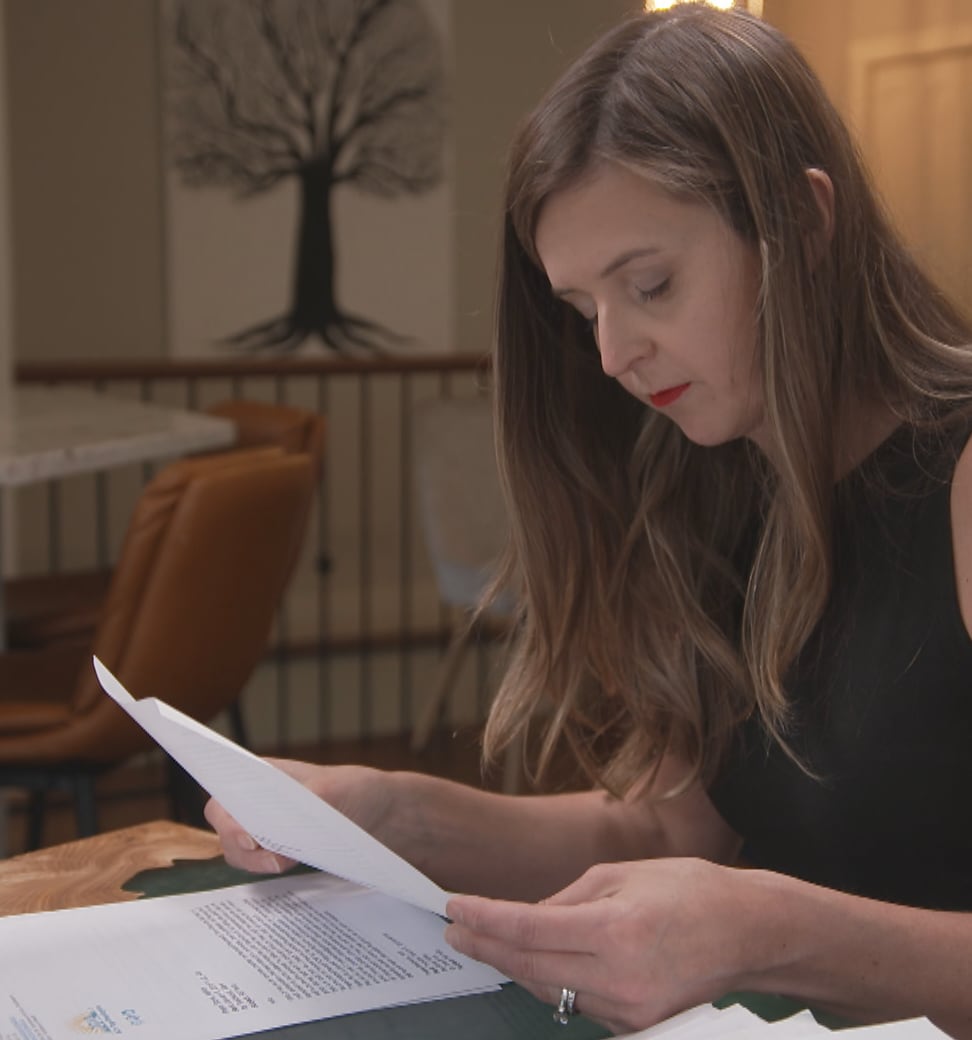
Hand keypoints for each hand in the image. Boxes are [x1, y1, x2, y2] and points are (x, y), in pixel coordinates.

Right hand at [203, 759, 394, 874]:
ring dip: (256, 863)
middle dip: (242, 848)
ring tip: (287, 863)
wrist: (382, 815)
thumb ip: (302, 806)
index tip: (250, 837)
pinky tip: (291, 870)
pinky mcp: (278, 851)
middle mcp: (257, 801)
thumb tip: (276, 834)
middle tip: (276, 860)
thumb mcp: (334, 790)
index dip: (228, 820)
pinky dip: (268, 871)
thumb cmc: (356, 790)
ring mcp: (266, 828)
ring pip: (240, 852)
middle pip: (226, 830)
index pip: (224, 796)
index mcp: (262, 776)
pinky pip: (260, 865)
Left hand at [445, 858, 749, 1035]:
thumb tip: (527, 918)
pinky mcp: (637, 1026)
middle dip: (487, 947)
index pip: (529, 929)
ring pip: (551, 989)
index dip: (485, 919)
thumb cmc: (689, 890)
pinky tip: (537, 961)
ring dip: (516, 966)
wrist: (748, 932)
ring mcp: (629, 1010)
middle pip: (530, 967)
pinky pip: (580, 1002)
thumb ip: (568, 899)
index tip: (455, 907)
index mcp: (615, 931)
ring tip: (486, 941)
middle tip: (455, 931)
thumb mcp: (622, 874)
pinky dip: (554, 981)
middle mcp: (619, 978)